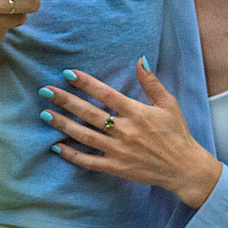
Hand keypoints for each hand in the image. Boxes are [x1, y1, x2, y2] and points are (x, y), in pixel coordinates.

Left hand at [42, 59, 222, 208]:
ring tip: (44, 114)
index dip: (86, 83)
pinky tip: (56, 146)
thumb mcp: (168, 104)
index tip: (68, 74)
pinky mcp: (116, 167)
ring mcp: (118, 151)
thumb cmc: (176, 133)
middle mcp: (125, 131)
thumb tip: (141, 59)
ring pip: (84, 136)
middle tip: (45, 91)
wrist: (183, 168)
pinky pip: (89, 161)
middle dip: (65, 101)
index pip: (106, 94)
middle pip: (89, 113)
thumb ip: (152, 82)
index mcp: (137, 113)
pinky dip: (72, 155)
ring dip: (63, 125)